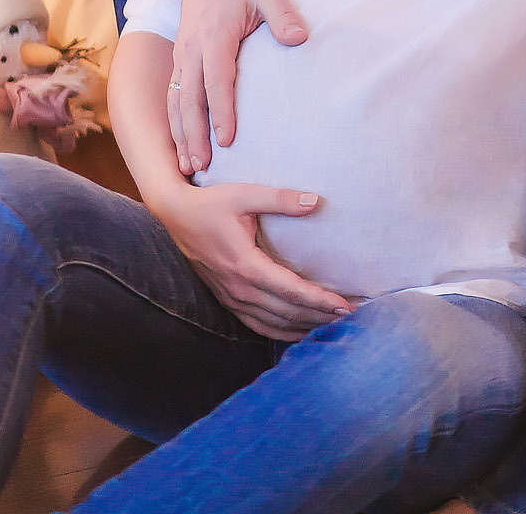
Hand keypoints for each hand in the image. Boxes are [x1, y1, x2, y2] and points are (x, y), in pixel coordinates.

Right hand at [151, 178, 354, 340]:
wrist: (174, 216)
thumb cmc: (211, 203)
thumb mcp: (245, 194)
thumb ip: (280, 199)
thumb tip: (315, 201)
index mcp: (246, 265)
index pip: (291, 290)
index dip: (319, 300)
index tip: (344, 306)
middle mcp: (240, 288)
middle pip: (287, 311)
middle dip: (320, 316)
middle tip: (350, 318)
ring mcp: (232, 298)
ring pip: (273, 323)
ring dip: (304, 327)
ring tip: (332, 326)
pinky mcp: (227, 300)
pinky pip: (257, 325)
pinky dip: (281, 331)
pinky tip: (299, 331)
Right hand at [172, 0, 307, 172]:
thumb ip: (283, 15)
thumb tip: (300, 39)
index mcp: (214, 36)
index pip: (216, 81)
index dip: (221, 112)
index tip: (227, 140)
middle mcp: (192, 49)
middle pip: (189, 98)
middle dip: (194, 134)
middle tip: (202, 166)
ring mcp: (182, 54)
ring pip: (176, 100)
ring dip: (181, 133)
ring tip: (189, 165)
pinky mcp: (179, 58)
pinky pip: (173, 94)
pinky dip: (174, 121)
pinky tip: (180, 143)